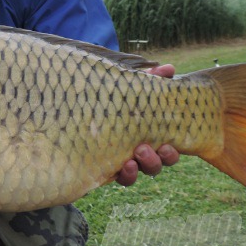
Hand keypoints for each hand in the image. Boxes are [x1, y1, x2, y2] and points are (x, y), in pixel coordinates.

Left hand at [115, 64, 179, 186]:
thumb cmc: (107, 96)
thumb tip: (168, 68)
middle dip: (160, 159)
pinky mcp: (104, 167)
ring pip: (140, 172)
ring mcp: (121, 160)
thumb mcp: (126, 86)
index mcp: (146, 134)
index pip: (166, 147)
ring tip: (135, 155)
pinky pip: (121, 178)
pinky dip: (126, 175)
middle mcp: (136, 151)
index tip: (168, 145)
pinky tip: (123, 166)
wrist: (73, 106)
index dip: (171, 151)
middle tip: (152, 148)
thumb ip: (148, 78)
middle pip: (157, 163)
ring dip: (144, 165)